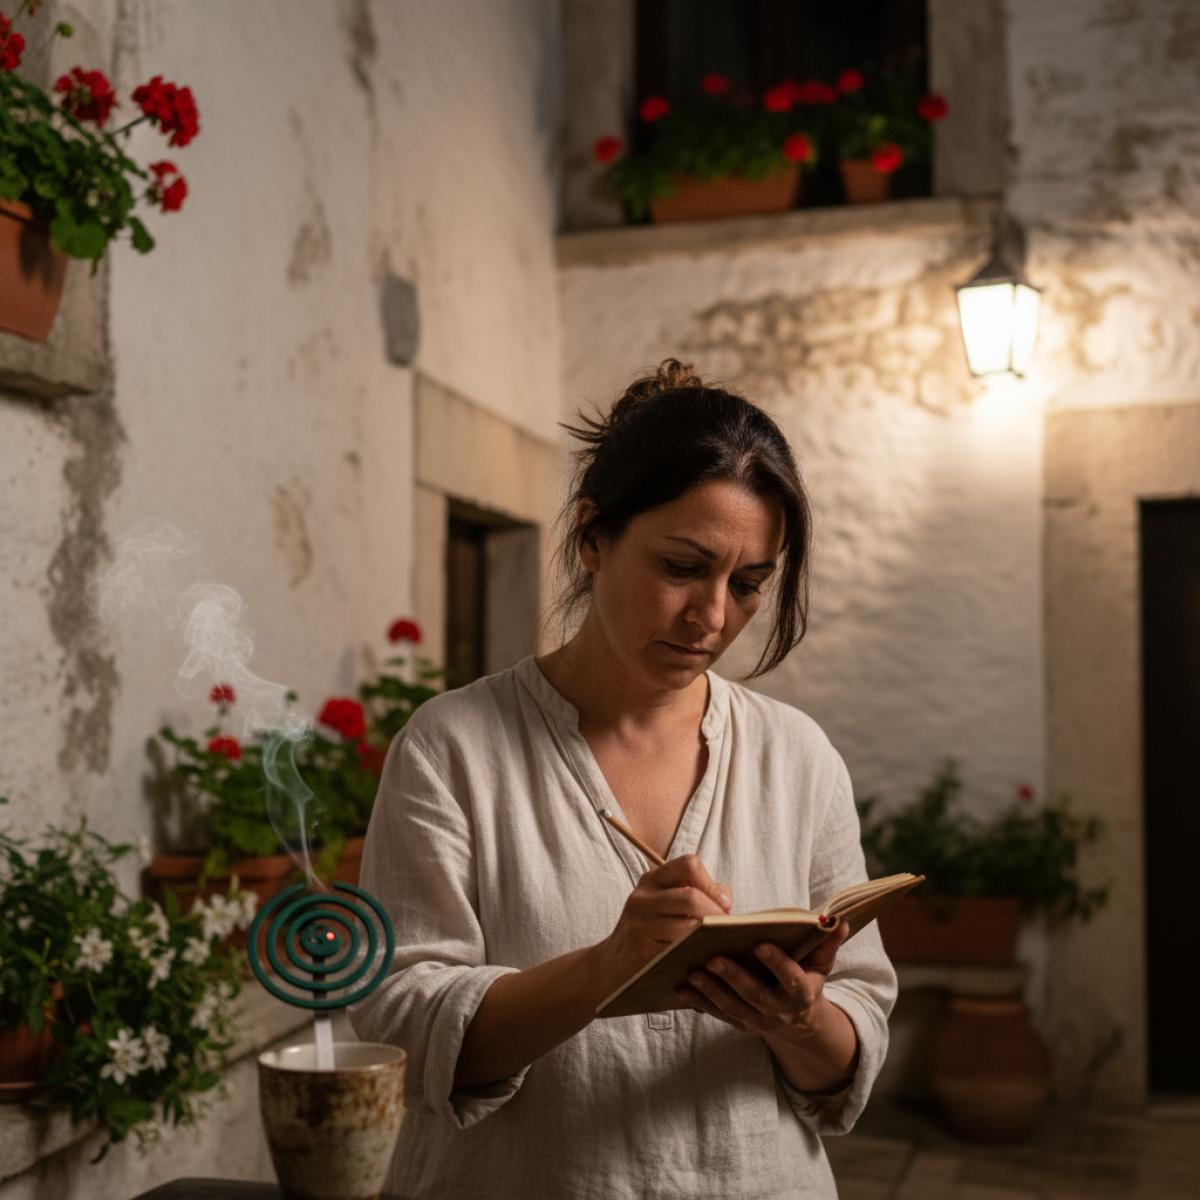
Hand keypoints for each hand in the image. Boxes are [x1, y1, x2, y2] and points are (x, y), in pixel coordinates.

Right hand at [595, 854, 731, 989]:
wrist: (610, 967)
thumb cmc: (649, 934)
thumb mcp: (665, 906)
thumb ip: (697, 895)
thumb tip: (726, 900)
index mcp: (652, 880)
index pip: (689, 865)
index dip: (712, 884)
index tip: (725, 906)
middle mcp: (642, 898)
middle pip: (692, 898)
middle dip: (716, 916)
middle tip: (727, 932)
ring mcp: (639, 925)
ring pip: (688, 927)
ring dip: (709, 938)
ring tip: (718, 946)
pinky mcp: (641, 952)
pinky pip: (679, 951)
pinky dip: (696, 955)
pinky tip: (702, 961)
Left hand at [675, 919, 850, 1037]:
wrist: (800, 1021)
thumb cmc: (807, 979)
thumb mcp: (821, 963)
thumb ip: (828, 942)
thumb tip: (839, 919)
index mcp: (802, 993)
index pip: (791, 978)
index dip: (777, 962)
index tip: (760, 943)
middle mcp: (779, 1011)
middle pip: (755, 994)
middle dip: (733, 977)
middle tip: (712, 957)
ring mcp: (758, 1021)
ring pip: (732, 1007)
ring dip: (710, 990)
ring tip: (692, 971)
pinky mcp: (740, 1024)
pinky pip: (717, 1014)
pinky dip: (699, 1002)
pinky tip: (681, 988)